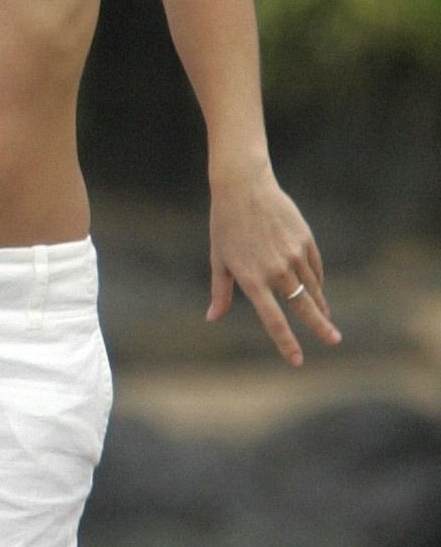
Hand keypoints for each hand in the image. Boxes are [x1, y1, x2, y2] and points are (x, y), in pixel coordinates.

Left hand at [207, 169, 341, 366]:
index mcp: (252, 279)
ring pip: (312, 288)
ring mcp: (293, 254)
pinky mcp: (304, 239)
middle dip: (320, 327)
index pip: (273, 319)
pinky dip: (316, 281)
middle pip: (303, 307)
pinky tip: (317, 291)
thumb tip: (211, 317)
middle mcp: (275, 269)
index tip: (297, 360)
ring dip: (319, 305)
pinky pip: (314, 267)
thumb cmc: (225, 224)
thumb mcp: (219, 259)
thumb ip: (220, 291)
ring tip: (326, 319)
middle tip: (334, 341)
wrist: (244, 186)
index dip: (286, 342)